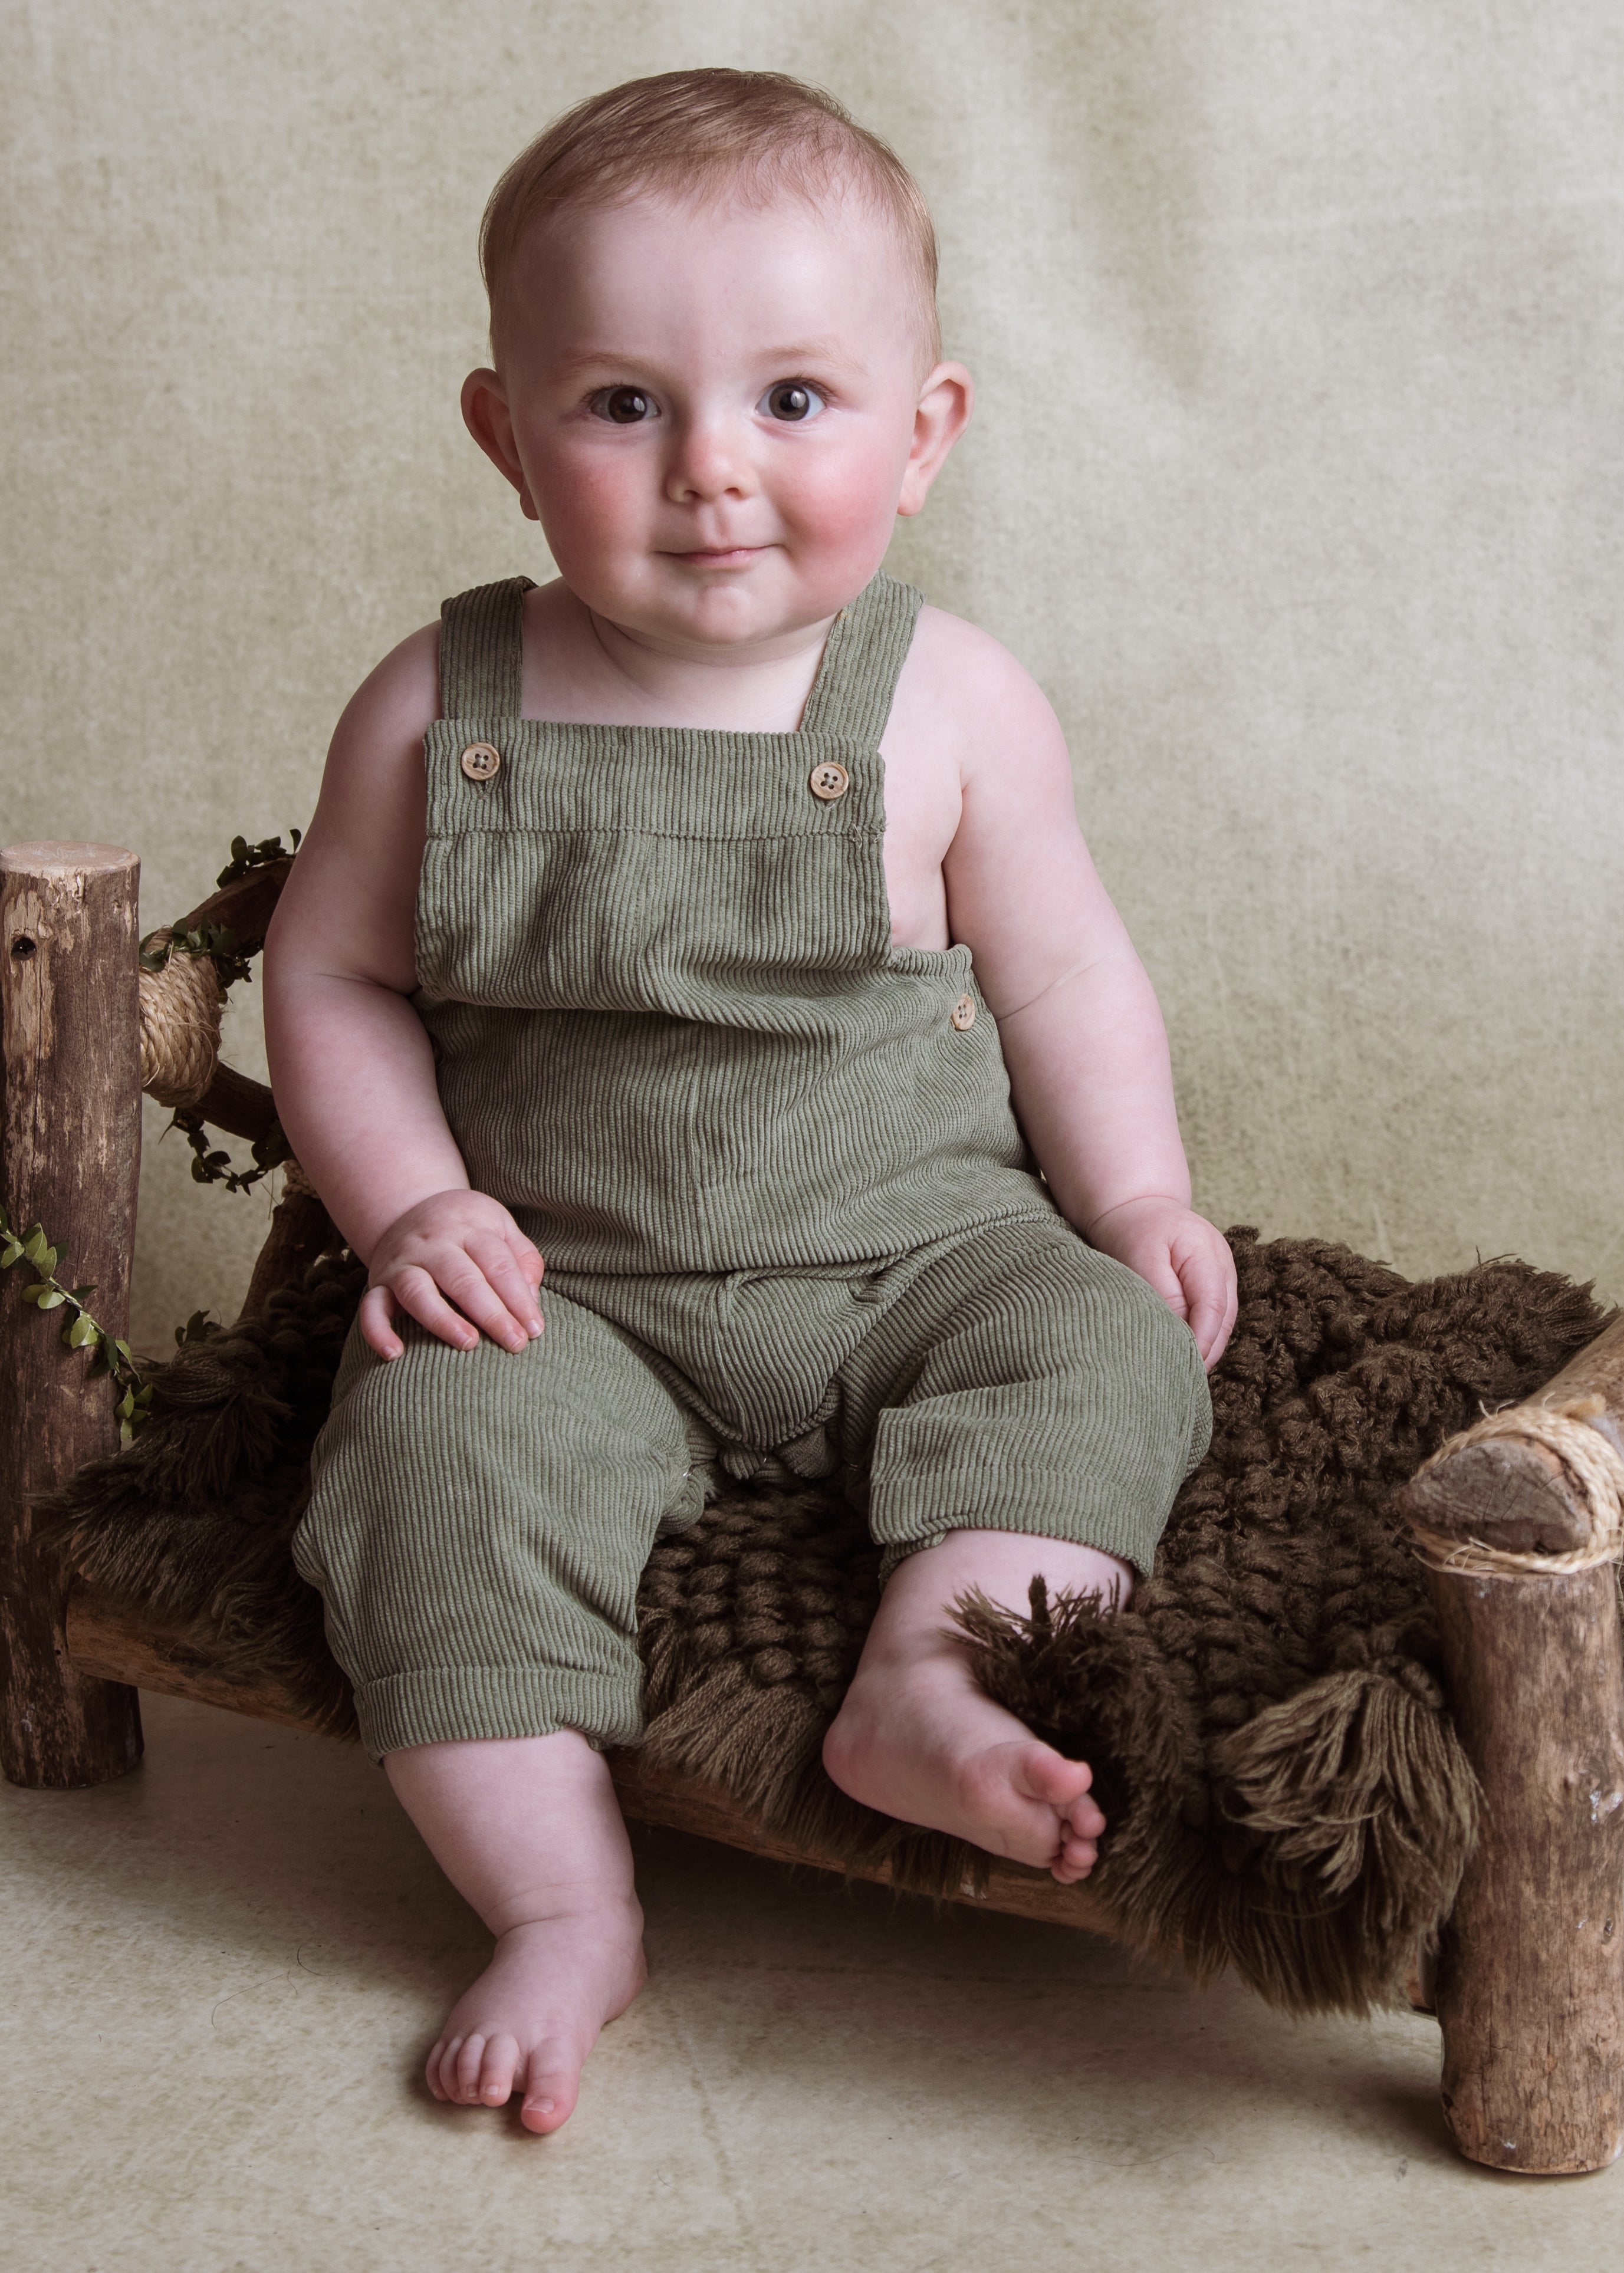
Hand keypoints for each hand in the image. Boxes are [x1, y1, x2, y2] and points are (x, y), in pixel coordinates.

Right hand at [358, 1189, 544, 1360]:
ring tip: (469, 1343)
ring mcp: (402, 1263)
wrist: (409, 1207)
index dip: (518, 1298)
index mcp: (469, 1227)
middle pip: (463, 1278)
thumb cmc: (468, 1228)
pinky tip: (394, 1355)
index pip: (498, 1263)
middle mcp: (433, 1244)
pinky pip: (370, 1308)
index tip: (535, 1330)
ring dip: (442, 1319)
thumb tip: (530, 1300)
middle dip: (491, 1313)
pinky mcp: (379, 1284)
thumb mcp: (500, 1227)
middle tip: (515, 1343)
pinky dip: (377, 1332)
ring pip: (417, 1291)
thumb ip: (522, 1260)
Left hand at [1085, 1195, 1236, 1369]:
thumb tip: (1180, 1333)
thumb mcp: (1140, 1257)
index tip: (1186, 1368)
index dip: (1203, 1342)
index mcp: (1207, 1253)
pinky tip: (1188, 1354)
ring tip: (1186, 1375)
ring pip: (1224, 1320)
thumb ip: (1163, 1294)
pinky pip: (1216, 1315)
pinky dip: (1204, 1336)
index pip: (1214, 1308)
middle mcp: (1223, 1264)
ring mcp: (1222, 1272)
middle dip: (1208, 1352)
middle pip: (1225, 1319)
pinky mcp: (1213, 1281)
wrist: (1133, 1203)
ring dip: (1208, 1348)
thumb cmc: (1131, 1229)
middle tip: (1185, 1383)